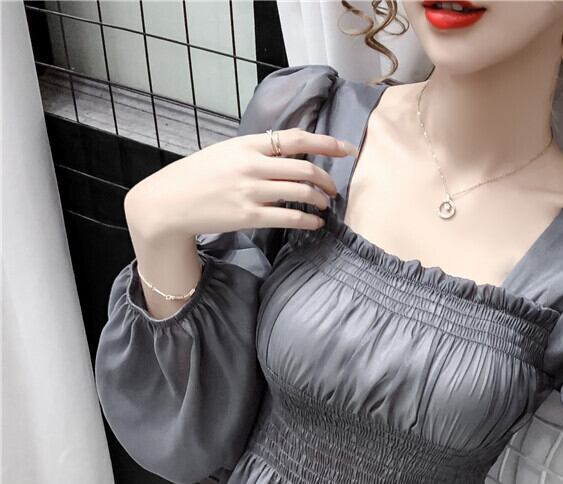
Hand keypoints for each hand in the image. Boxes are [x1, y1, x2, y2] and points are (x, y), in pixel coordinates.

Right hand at [123, 129, 357, 241]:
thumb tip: (289, 156)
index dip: (327, 143)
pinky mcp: (249, 216)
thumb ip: (256, 153)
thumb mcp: (227, 153)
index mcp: (248, 144)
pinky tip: (315, 223)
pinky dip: (308, 220)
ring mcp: (251, 191)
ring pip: (301, 193)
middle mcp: (252, 165)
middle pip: (305, 168)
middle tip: (333, 188)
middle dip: (327, 179)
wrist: (170, 201)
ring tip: (324, 205)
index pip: (297, 138)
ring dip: (320, 199)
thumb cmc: (199, 177)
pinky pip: (290, 218)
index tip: (348, 149)